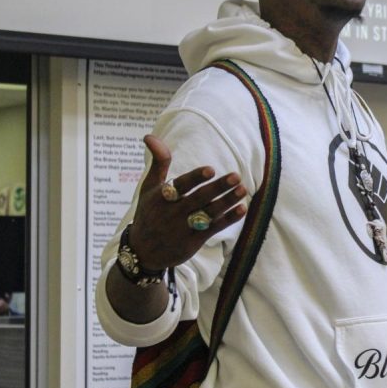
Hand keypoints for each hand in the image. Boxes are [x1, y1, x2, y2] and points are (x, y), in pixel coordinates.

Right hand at [128, 135, 247, 270]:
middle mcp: (172, 213)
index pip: (180, 186)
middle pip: (199, 199)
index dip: (195, 178)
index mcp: (162, 197)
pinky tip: (242, 208)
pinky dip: (228, 219)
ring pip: (209, 214)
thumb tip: (150, 135)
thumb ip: (158, 162)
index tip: (210, 170)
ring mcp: (183, 228)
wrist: (143, 251)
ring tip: (243, 189)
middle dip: (218, 188)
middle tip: (236, 176)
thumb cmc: (149, 212)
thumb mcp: (149, 188)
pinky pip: (213, 229)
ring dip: (227, 202)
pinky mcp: (193, 241)